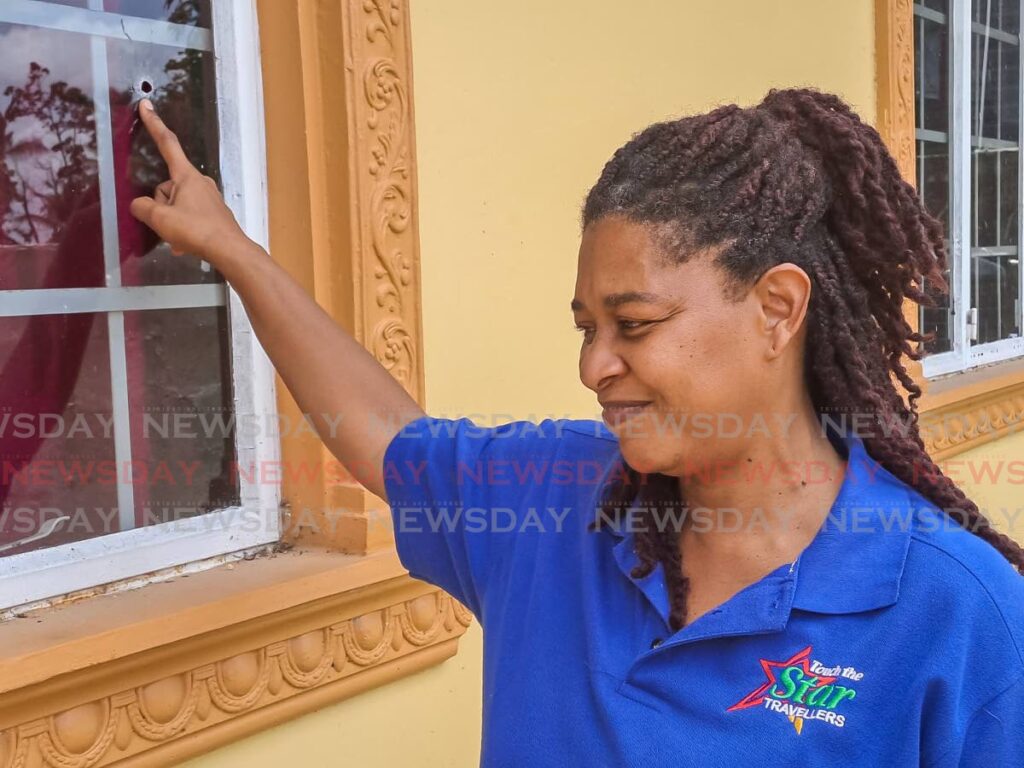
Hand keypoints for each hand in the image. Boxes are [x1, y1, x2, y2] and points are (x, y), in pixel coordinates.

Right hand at [129, 99, 249, 264]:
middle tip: (168, 224)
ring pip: (177, 204)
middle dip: (161, 205)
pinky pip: (189, 217)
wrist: (229, 250)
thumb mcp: (161, 219)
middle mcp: (200, 182)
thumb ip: (143, 208)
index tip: (146, 105)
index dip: (154, 124)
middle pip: (167, 186)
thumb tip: (140, 205)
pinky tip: (184, 246)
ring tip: (178, 238)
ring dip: (172, 220)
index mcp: (187, 175)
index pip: (167, 144)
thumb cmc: (196, 230)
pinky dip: (183, 229)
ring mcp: (209, 198)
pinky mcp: (214, 214)